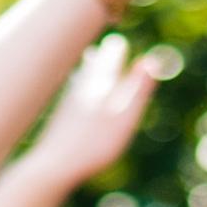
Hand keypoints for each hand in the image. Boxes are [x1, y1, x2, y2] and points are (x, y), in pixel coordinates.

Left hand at [25, 37, 159, 190]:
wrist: (53, 165)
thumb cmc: (94, 144)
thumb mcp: (124, 118)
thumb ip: (138, 90)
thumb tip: (153, 60)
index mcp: (99, 85)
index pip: (111, 59)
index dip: (119, 50)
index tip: (122, 41)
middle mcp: (82, 88)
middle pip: (95, 66)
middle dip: (105, 55)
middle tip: (112, 44)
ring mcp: (68, 103)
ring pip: (81, 79)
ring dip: (89, 67)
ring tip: (90, 58)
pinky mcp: (59, 119)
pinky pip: (72, 95)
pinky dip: (78, 86)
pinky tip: (73, 94)